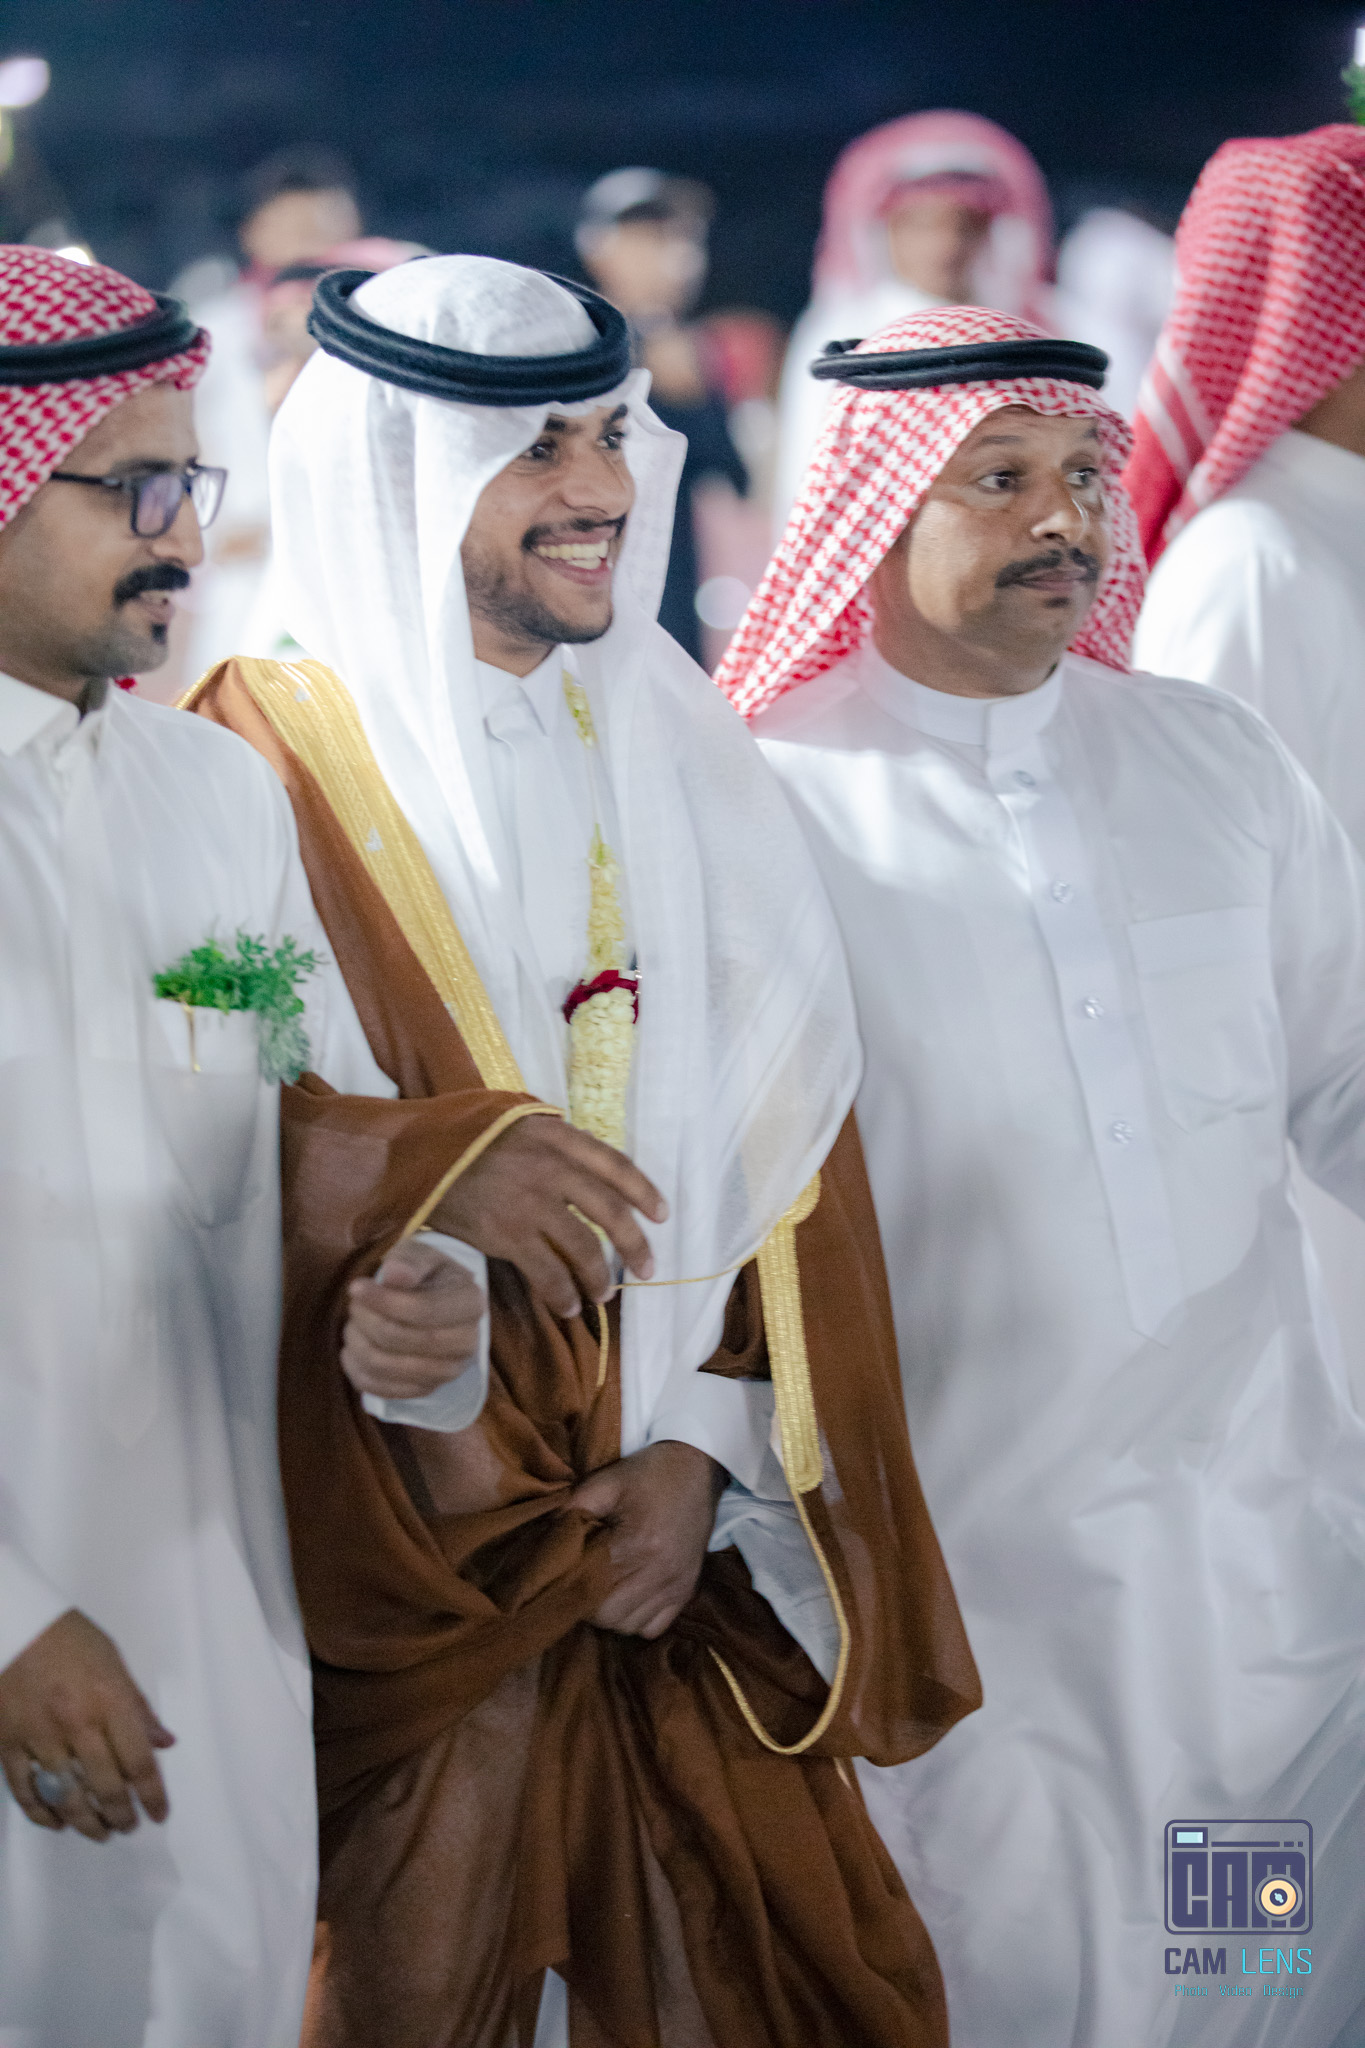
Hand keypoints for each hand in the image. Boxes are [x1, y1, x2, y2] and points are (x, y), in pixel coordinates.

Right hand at [0, 1610, 173, 1840]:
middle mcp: (77, 1725)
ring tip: (100, 1832)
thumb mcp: (112, 1660)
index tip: (160, 1814)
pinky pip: (25, 1791)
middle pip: (105, 1785)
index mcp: (109, 1701)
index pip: (138, 1761)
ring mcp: (40, 1738)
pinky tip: (56, 1824)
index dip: (152, 1794)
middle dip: (121, 1814)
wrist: (12, 1624)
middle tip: (128, 1826)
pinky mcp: (7, 1745)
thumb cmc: (67, 1636)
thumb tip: (163, 1742)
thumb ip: (137, 1705)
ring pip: (67, 1796)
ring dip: (87, 1822)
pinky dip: (42, 1814)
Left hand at [343, 1238, 484, 1399]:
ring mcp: (448, 1371)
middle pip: (403, 1340)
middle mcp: (466, 1343)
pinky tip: (354, 1348)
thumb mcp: (421, 1254)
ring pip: (387, 1367)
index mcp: (470, 1303)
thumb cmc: (427, 1274)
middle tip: (354, 1305)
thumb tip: (393, 1274)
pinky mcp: (426, 1389)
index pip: (424, 1310)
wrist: (438, 1300)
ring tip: (354, 1324)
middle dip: (368, 1322)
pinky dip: (357, 1369)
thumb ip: (409, 1260)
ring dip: (359, 1344)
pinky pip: (381, 1389)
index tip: (356, 1287)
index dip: (385, 1301)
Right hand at [431, 1116, 666, 1320]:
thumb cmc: (459, 1136)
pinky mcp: (506, 1234)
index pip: (615, 1165)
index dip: (643, 1192)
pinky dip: (562, 1294)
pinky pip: (548, 1272)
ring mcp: (530, 1202)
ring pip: (584, 1248)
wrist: (412, 1154)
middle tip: (645, 1269)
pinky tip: (568, 1306)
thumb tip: (584, 1166)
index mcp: (556, 1136)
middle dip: (634, 1245)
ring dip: (598, 1278)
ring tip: (603, 1296)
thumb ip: (550, 1140)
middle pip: (610, 1212)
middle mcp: (551, 1168)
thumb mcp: (510, 1119)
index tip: (661, 1214)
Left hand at [571, 1440, 726, 1638]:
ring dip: (612, 1614)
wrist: (696, 1467)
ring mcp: (677, 1585)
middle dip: (589, 1604)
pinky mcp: (687, 1591)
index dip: (571, 1588)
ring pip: (630, 1627)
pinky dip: (637, 1620)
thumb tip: (544, 1541)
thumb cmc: (647, 1474)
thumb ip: (572, 1509)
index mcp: (637, 1542)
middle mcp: (660, 1571)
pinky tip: (630, 1596)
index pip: (592, 1590)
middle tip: (582, 1580)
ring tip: (605, 1587)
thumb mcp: (606, 1481)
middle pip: (610, 1617)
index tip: (564, 1574)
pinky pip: (654, 1628)